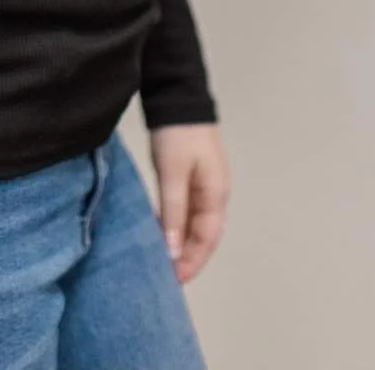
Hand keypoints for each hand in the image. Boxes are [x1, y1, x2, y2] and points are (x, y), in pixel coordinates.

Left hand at [149, 123, 229, 284]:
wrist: (177, 94)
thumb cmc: (178, 135)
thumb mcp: (173, 173)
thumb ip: (173, 212)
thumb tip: (173, 251)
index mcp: (216, 194)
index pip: (207, 238)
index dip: (193, 261)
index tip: (174, 280)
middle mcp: (213, 193)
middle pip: (203, 234)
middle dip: (187, 256)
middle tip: (165, 276)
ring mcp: (202, 183)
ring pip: (193, 223)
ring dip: (180, 241)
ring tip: (161, 259)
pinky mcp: (188, 175)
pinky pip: (184, 209)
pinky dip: (173, 223)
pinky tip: (158, 230)